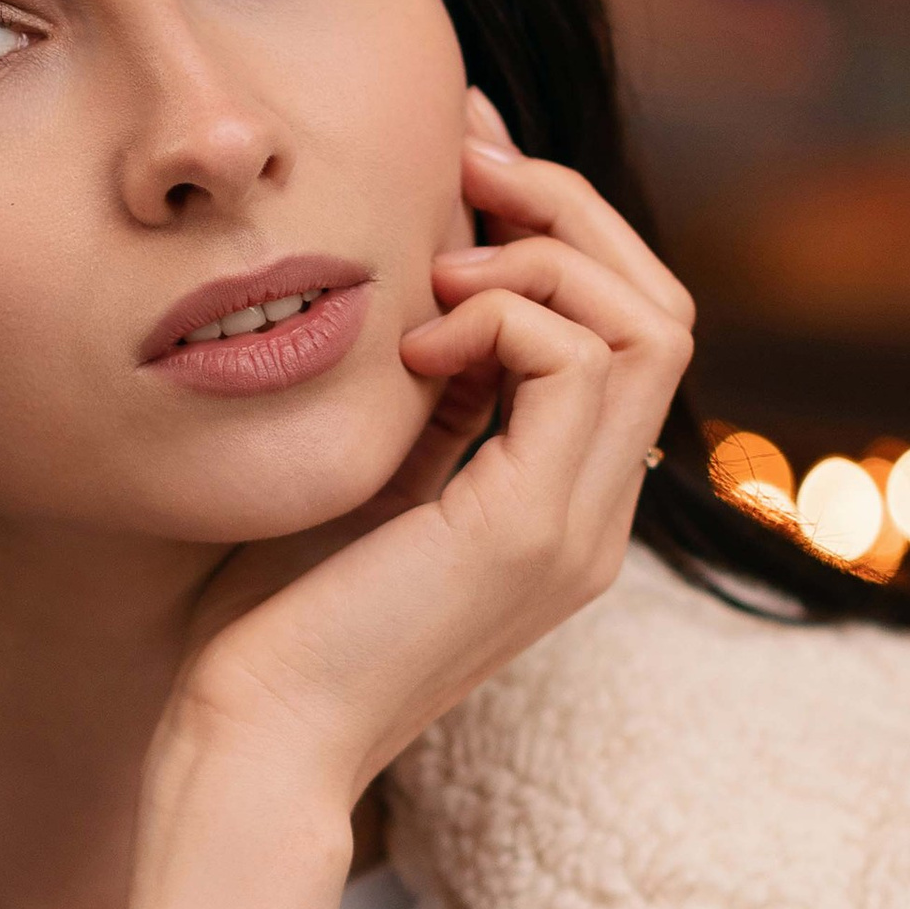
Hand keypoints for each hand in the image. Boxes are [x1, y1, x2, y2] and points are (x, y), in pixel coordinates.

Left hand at [123, 96, 692, 908]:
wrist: (248, 747)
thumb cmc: (266, 622)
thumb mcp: (355, 468)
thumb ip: (412, 387)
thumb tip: (417, 254)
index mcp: (553, 500)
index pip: (622, 325)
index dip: (555, 226)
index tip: (457, 162)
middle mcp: (589, 516)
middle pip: (661, 305)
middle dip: (568, 211)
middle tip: (462, 167)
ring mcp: (574, 529)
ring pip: (648, 321)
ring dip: (539, 258)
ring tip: (432, 276)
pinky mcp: (529, 532)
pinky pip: (580, 360)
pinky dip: (504, 315)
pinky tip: (413, 342)